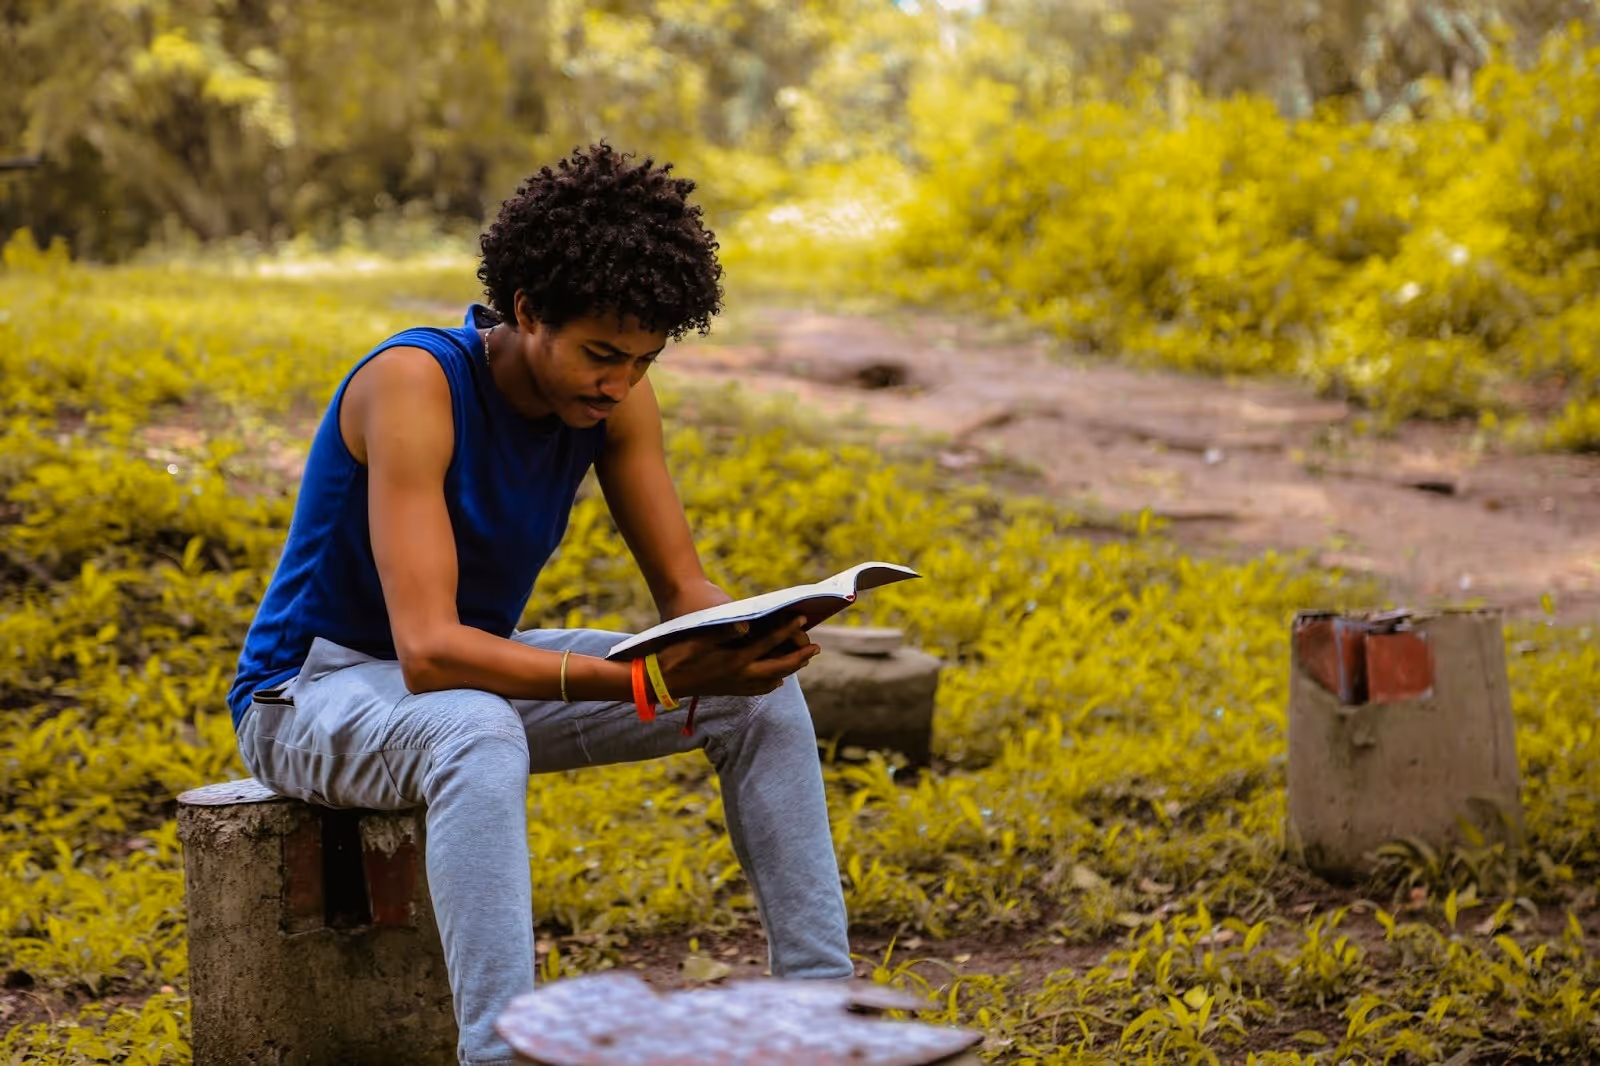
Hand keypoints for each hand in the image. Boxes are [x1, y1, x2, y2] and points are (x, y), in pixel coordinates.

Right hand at [652, 614, 819, 697]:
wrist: (658, 682)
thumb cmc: (675, 654)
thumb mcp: (696, 638)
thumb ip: (722, 631)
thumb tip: (746, 624)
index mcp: (734, 660)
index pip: (768, 643)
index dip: (786, 629)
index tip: (802, 619)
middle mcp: (738, 675)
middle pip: (778, 667)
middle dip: (799, 657)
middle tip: (816, 648)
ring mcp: (734, 685)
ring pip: (771, 680)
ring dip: (788, 670)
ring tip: (802, 661)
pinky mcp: (728, 690)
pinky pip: (757, 690)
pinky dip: (771, 683)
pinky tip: (775, 681)